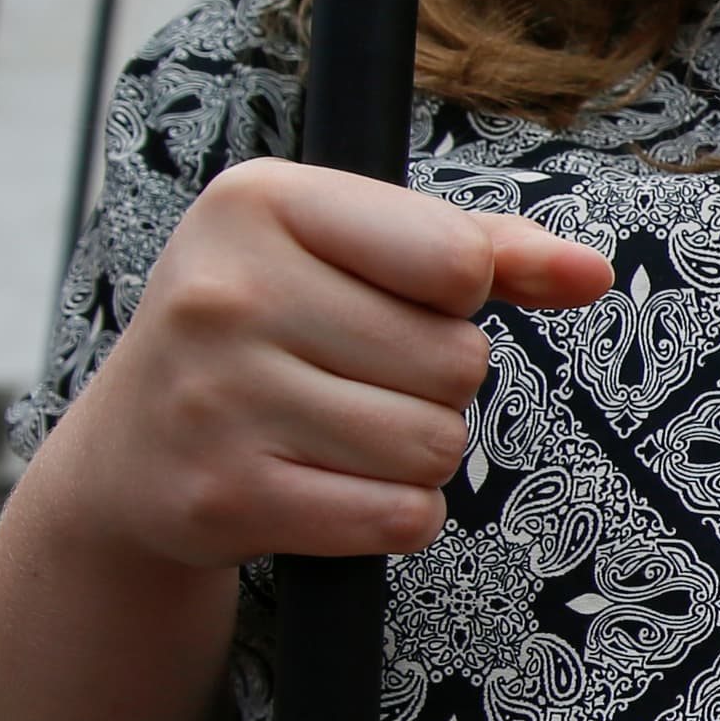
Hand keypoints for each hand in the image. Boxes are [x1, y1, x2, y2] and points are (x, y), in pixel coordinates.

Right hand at [36, 159, 609, 573]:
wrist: (129, 454)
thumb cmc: (271, 330)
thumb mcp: (354, 255)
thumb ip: (484, 248)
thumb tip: (590, 274)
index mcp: (259, 202)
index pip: (457, 260)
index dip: (457, 296)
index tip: (398, 299)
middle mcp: (223, 293)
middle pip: (456, 362)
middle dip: (436, 383)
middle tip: (355, 378)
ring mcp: (215, 398)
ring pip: (434, 446)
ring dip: (417, 454)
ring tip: (339, 431)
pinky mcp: (223, 497)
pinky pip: (397, 518)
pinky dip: (392, 516)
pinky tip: (332, 487)